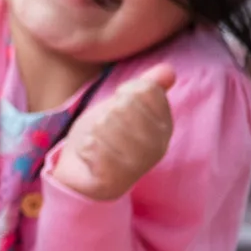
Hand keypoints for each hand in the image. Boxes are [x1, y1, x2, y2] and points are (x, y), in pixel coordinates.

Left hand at [50, 66, 176, 202]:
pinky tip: (90, 154)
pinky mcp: (115, 180)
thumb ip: (147, 87)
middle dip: (105, 114)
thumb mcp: (124, 104)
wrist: (82, 171)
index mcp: (165, 126)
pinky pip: (93, 147)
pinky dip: (84, 147)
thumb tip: (168, 70)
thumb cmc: (105, 133)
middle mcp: (157, 147)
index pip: (145, 90)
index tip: (117, 108)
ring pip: (105, 125)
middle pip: (122, 107)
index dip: (122, 94)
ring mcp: (138, 166)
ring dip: (93, 131)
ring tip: (97, 142)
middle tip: (104, 129)